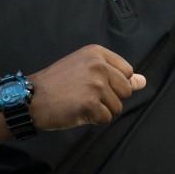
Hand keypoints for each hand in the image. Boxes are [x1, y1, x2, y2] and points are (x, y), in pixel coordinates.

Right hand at [28, 45, 145, 130]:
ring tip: (80, 103)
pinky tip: (77, 112)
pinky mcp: (91, 104)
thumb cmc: (56, 83)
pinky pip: (106, 119)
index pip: (127, 72)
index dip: (114, 83)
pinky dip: (93, 120)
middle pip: (126, 90)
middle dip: (110, 98)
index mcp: (98, 53)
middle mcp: (99, 66)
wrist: (31, 97)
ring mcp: (96, 84)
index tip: (95, 84)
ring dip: (101, 110)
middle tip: (85, 95)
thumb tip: (143, 82)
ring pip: (117, 107)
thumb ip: (115, 73)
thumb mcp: (85, 69)